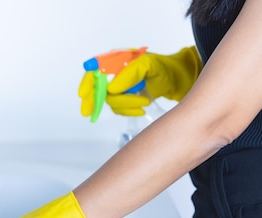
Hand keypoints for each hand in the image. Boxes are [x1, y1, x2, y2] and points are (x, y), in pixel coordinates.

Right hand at [79, 46, 201, 116]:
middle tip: (89, 113)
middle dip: (93, 101)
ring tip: (143, 102)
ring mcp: (120, 87)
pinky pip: (119, 109)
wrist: (178, 80)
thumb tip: (111, 88)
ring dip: (124, 105)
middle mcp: (115, 73)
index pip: (95, 70)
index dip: (87, 82)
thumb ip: (129, 75)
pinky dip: (129, 111)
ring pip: (109, 101)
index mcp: (117, 60)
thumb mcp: (148, 66)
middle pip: (95, 88)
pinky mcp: (126, 98)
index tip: (83, 94)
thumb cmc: (164, 68)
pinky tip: (140, 109)